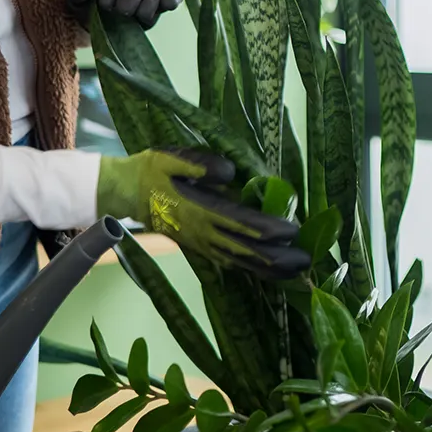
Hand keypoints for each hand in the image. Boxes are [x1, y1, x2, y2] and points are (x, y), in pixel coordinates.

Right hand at [96, 150, 308, 279]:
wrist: (125, 193)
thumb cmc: (151, 170)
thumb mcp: (172, 158)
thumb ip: (201, 164)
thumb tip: (230, 172)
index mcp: (200, 210)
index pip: (241, 223)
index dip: (268, 229)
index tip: (293, 230)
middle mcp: (204, 232)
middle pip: (246, 250)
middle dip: (277, 258)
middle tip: (307, 261)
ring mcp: (202, 244)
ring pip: (240, 261)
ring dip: (268, 269)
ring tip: (295, 273)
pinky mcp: (199, 247)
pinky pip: (230, 262)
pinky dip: (251, 269)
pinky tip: (268, 272)